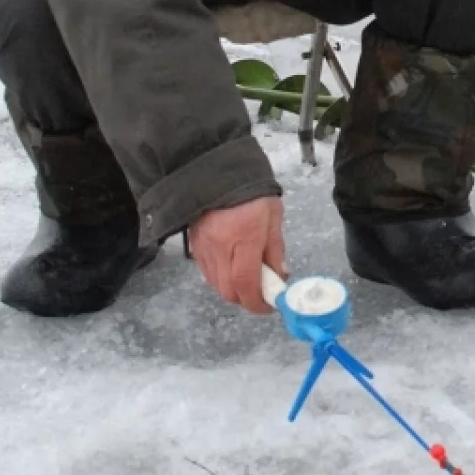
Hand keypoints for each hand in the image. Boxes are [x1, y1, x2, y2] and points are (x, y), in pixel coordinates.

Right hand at [187, 196, 286, 313]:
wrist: (216, 168)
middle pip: (229, 292)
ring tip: (247, 279)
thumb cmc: (252, 191)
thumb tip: (280, 276)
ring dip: (233, 290)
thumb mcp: (273, 217)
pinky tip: (231, 268)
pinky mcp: (193, 245)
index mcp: (244, 238)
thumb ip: (276, 249)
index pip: (247, 285)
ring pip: (216, 285)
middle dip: (246, 300)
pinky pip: (206, 273)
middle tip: (260, 294)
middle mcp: (220, 247)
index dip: (258, 303)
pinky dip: (220, 278)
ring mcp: (204, 247)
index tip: (269, 305)